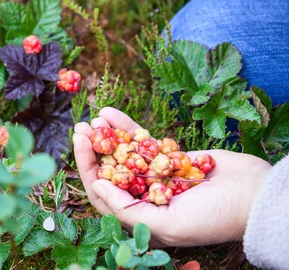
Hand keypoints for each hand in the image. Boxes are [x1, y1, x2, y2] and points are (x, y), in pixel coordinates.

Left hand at [73, 107, 271, 246]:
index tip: (78, 143)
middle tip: (80, 127)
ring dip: (106, 135)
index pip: (103, 194)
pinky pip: (141, 141)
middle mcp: (144, 197)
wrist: (257, 195)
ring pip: (123, 153)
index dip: (87, 168)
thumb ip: (129, 209)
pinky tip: (109, 112)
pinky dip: (125, 127)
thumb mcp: (169, 224)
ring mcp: (156, 175)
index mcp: (140, 218)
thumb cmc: (215, 217)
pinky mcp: (169, 157)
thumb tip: (97, 187)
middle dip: (92, 149)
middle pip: (109, 170)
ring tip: (93, 118)